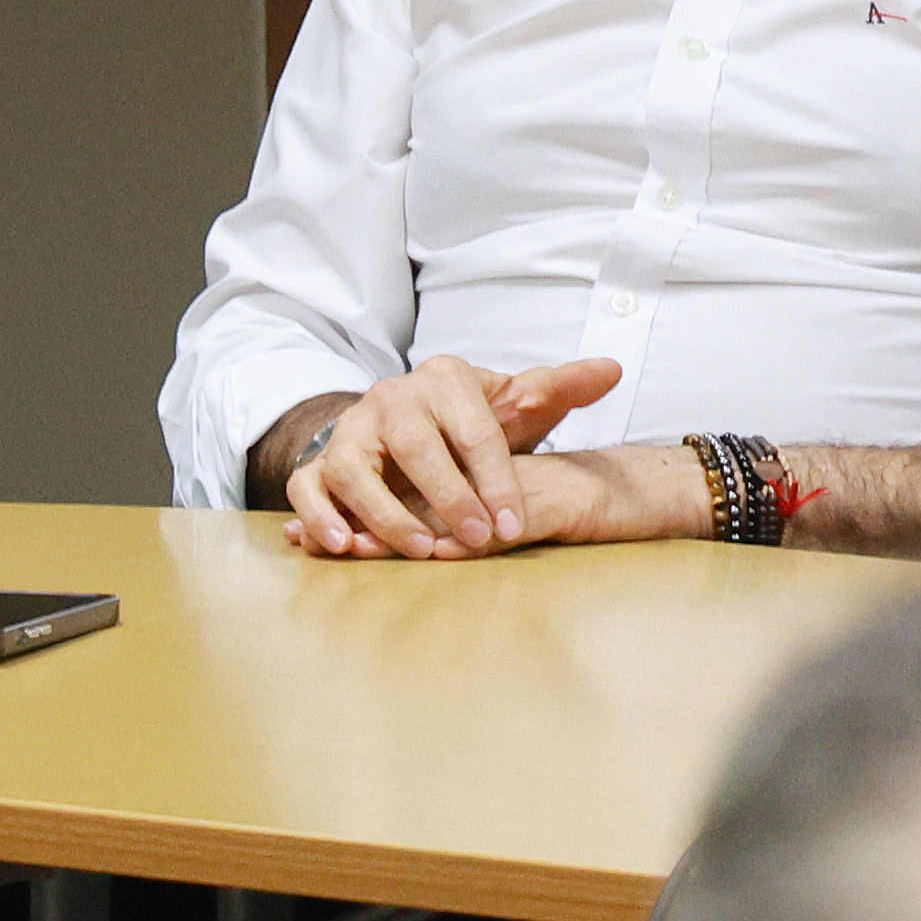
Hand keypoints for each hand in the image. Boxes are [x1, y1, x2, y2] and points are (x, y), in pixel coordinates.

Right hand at [288, 356, 633, 559]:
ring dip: (385, 513)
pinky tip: (342, 546)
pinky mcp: (320, 462)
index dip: (496, 478)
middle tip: (479, 539)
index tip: (514, 521)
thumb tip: (612, 369)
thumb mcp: (519, 402)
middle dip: (448, 497)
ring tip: (420, 551)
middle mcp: (391, 397)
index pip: (473, 429)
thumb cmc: (474, 421)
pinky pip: (308, 486)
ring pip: (355, 468)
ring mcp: (350, 429)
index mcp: (444, 378)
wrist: (416, 424)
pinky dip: (318, 516)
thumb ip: (561, 388)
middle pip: (415, 446)